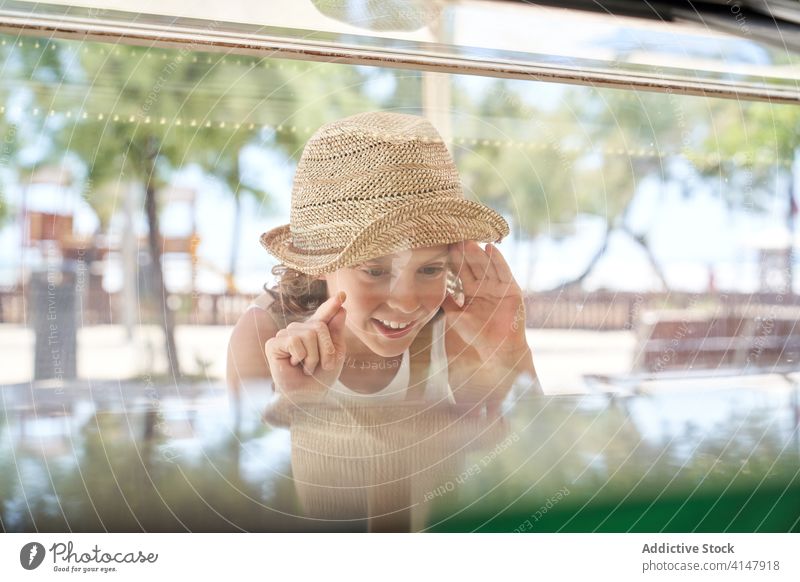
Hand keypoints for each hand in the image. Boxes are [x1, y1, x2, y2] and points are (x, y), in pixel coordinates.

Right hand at [265, 291, 347, 399]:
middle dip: (326, 350)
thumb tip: (341, 308)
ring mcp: (285, 334)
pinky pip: (294, 341)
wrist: (307, 397)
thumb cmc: (320, 378)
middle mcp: (299, 330)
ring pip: (308, 334)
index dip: (331, 305)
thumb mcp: (335, 353)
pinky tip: (294, 365)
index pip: (323, 314)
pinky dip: (300, 357)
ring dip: (313, 357)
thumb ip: (336, 331)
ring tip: (307, 367)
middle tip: (320, 366)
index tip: (342, 295)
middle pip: (319, 326)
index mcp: (314, 331)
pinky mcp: (273, 343)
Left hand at [442, 240, 529, 365]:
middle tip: (455, 238)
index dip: (455, 261)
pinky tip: (491, 248)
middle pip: (474, 266)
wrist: (497, 349)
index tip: (445, 247)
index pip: (462, 272)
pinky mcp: (511, 289)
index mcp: (472, 292)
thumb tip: (431, 289)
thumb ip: (447, 301)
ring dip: (479, 254)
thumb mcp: (457, 316)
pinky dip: (498, 260)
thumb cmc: (476, 335)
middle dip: (465, 253)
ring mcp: (499, 287)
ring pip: (487, 266)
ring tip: (469, 241)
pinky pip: (504, 272)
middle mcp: (485, 287)